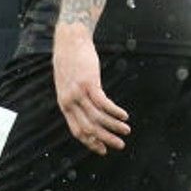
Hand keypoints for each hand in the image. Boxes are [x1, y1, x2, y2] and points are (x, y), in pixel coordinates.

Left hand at [53, 26, 129, 154]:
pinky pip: (104, 103)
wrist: (70, 41)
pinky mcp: (89, 83)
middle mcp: (69, 101)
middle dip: (105, 139)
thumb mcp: (67, 84)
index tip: (103, 149)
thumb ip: (74, 100)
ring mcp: (79, 93)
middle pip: (89, 128)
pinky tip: (124, 116)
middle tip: (119, 145)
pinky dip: (115, 111)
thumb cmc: (70, 62)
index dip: (91, 142)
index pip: (77, 131)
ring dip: (114, 126)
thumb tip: (86, 113)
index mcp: (64, 104)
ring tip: (126, 131)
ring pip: (98, 117)